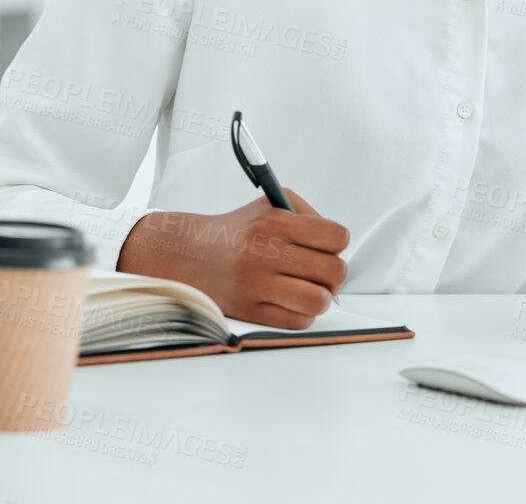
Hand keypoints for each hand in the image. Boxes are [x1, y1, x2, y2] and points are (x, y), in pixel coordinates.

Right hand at [117, 190, 350, 329]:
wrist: (188, 254)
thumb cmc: (236, 232)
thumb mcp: (268, 205)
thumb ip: (307, 214)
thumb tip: (337, 243)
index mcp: (274, 221)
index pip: (335, 237)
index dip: (336, 245)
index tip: (326, 248)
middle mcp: (265, 252)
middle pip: (333, 271)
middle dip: (333, 275)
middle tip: (320, 274)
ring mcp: (257, 284)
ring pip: (319, 300)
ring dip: (320, 298)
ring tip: (309, 291)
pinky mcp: (250, 311)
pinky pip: (298, 321)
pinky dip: (301, 315)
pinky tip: (289, 302)